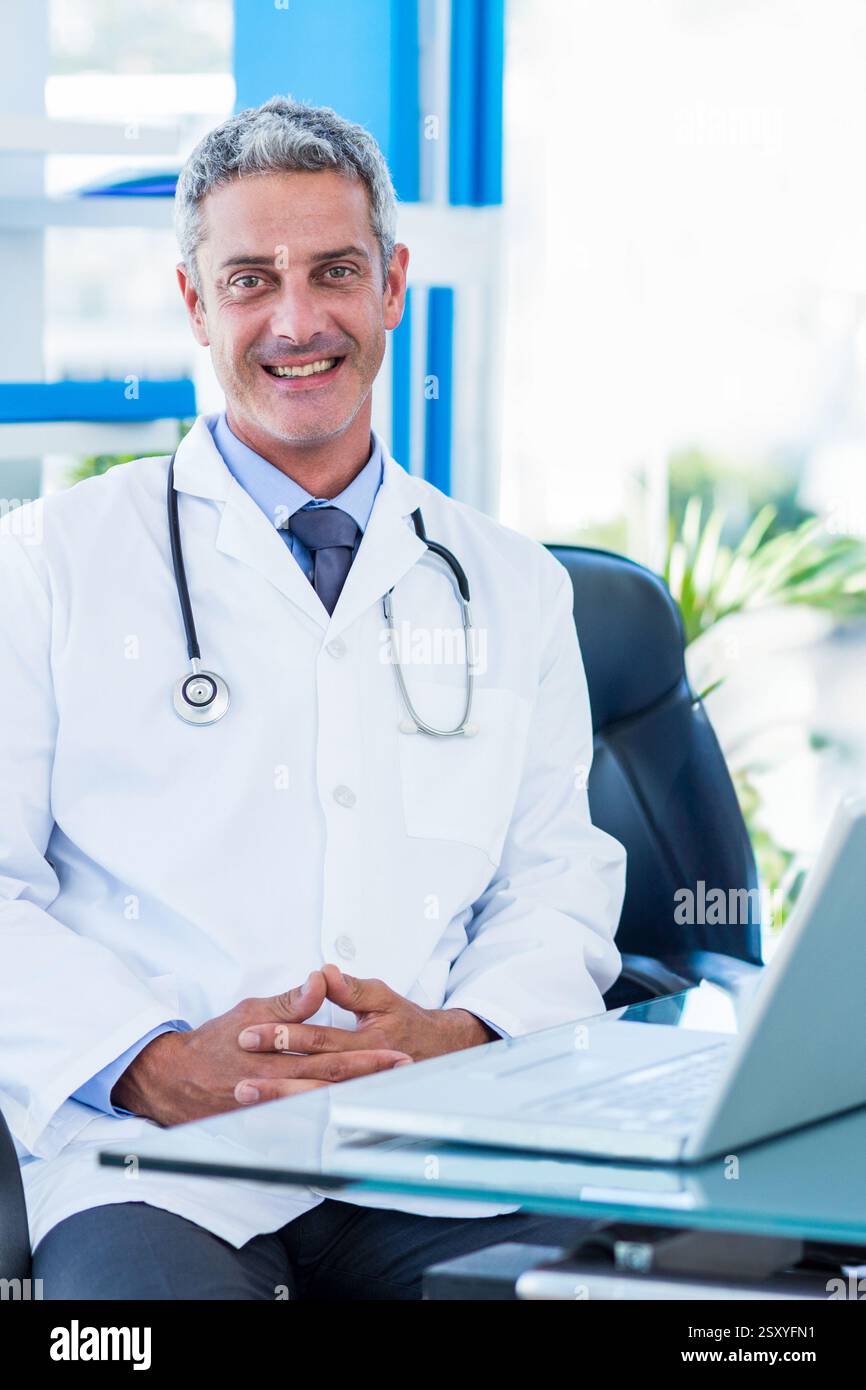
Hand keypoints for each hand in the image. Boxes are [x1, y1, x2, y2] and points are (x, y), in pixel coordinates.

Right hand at [110, 971, 411, 1125]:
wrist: (172, 1078)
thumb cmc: (213, 1042)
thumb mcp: (250, 1011)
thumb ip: (289, 1002)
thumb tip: (320, 981)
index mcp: (275, 1057)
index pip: (331, 1058)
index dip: (367, 1059)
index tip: (397, 1054)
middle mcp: (275, 1088)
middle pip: (333, 1087)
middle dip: (370, 1082)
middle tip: (404, 1075)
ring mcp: (269, 1112)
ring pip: (321, 1108)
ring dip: (355, 1101)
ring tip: (387, 1097)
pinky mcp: (262, 1125)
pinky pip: (301, 1125)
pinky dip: (328, 1122)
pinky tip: (350, 1120)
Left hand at [236, 962, 497, 1101]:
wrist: (442, 1053)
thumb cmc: (407, 1023)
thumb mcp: (382, 998)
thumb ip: (351, 989)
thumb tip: (324, 973)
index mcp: (370, 1042)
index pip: (320, 1039)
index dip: (283, 1036)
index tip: (248, 1032)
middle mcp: (365, 1073)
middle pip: (312, 1076)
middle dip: (273, 1079)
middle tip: (237, 1078)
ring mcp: (360, 1094)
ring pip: (314, 1100)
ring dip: (279, 1100)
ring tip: (244, 1098)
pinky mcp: (355, 1106)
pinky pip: (322, 1114)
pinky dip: (295, 1116)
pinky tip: (267, 1117)